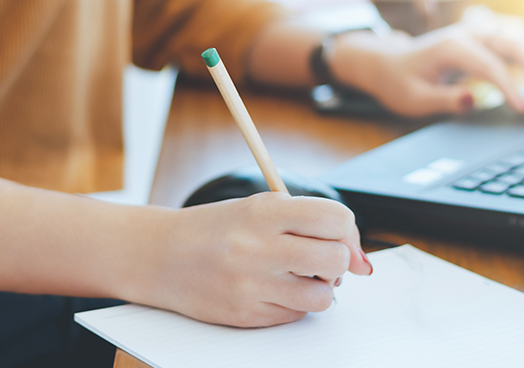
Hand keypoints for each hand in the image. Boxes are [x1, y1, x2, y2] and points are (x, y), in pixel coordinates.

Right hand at [125, 192, 371, 327]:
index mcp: (265, 212)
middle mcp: (258, 247)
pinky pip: (296, 315)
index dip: (348, 231)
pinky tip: (273, 289)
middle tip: (321, 259)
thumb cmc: (217, 229)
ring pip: (323, 296)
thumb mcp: (260, 207)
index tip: (341, 237)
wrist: (161, 255)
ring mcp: (251, 285)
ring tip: (297, 276)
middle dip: (339, 261)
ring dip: (320, 288)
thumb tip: (362, 262)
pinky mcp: (246, 314)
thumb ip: (311, 222)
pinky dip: (294, 303)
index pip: (335, 218)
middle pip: (336, 259)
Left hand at [330, 18, 523, 117]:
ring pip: (517, 41)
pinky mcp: (481, 41)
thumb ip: (443, 100)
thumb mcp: (413, 99)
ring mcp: (476, 35)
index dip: (510, 89)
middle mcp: (468, 35)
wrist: (387, 63)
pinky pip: (513, 41)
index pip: (489, 66)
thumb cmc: (399, 83)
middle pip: (511, 47)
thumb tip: (473, 100)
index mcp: (451, 47)